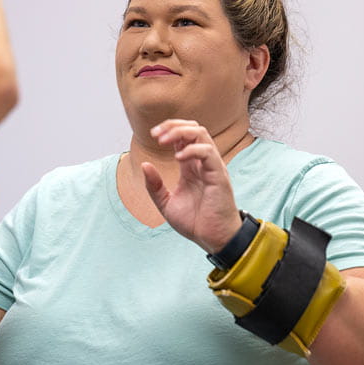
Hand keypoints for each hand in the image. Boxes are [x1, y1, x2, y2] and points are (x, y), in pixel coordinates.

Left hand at [142, 119, 242, 253]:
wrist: (212, 239)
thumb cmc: (195, 223)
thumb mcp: (166, 204)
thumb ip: (154, 186)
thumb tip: (145, 165)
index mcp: (191, 167)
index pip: (183, 136)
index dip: (168, 130)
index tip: (153, 135)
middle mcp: (202, 163)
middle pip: (193, 128)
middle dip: (173, 125)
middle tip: (155, 134)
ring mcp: (212, 167)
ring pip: (202, 134)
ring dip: (180, 132)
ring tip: (163, 141)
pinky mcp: (219, 175)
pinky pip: (208, 152)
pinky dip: (192, 150)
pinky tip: (178, 158)